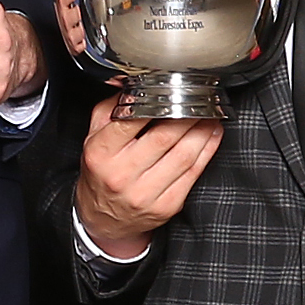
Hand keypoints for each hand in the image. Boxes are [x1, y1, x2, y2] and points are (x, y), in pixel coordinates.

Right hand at [76, 92, 220, 256]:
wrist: (102, 219)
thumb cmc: (101, 173)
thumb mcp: (92, 138)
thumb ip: (110, 109)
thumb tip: (137, 85)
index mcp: (101, 153)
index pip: (133, 120)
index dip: (158, 102)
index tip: (173, 89)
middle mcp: (122, 174)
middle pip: (165, 136)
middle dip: (189, 114)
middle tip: (201, 100)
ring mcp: (146, 193)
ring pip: (185, 154)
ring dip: (203, 130)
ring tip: (211, 114)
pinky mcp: (167, 206)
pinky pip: (194, 173)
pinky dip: (207, 150)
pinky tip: (212, 136)